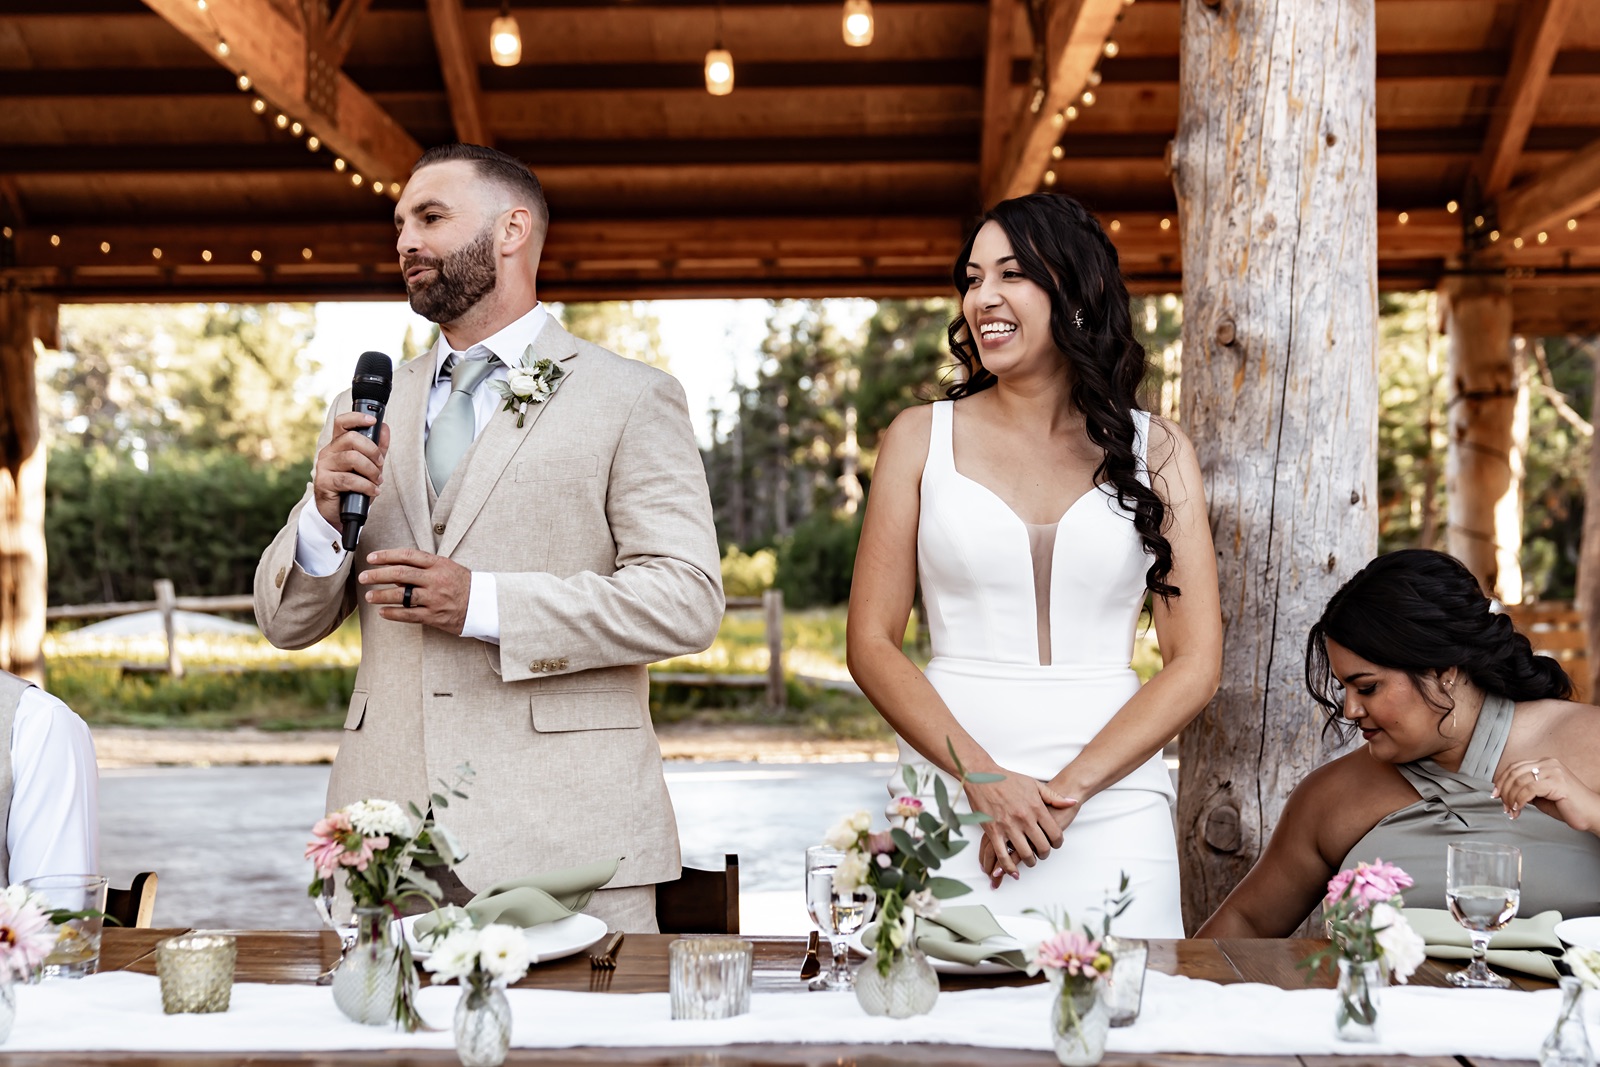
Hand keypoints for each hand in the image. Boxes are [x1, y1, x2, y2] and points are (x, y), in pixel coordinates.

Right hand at [313, 411, 389, 529]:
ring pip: (352, 458)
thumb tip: (385, 428)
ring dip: (371, 470)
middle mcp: (329, 452)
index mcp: (338, 444)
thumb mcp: (370, 466)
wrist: (338, 513)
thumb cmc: (354, 487)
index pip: (342, 423)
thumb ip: (377, 448)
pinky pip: (349, 479)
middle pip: (351, 438)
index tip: (373, 420)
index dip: (357, 418)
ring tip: (377, 481)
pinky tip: (373, 491)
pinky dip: (366, 485)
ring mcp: (324, 466)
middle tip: (380, 464)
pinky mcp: (324, 482)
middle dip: (372, 450)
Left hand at [358, 549, 471, 634]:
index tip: (372, 558)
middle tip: (363, 577)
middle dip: (378, 575)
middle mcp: (435, 580)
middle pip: (400, 574)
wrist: (483, 604)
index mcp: (438, 564)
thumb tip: (396, 571)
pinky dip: (394, 614)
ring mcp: (434, 598)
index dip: (387, 556)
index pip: (408, 556)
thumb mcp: (446, 568)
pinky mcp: (434, 616)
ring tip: (369, 596)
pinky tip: (383, 612)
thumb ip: (423, 568)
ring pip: (402, 595)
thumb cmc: (463, 584)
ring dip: (382, 595)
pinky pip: (409, 615)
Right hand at [965, 773, 1075, 887]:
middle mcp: (1024, 819)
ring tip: (1029, 860)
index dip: (1058, 843)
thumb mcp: (1034, 784)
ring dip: (1029, 861)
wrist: (982, 776)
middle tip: (1041, 853)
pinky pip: (1003, 855)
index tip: (1054, 844)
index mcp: (1036, 808)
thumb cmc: (1008, 779)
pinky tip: (1014, 871)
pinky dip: (1009, 867)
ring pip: (1025, 854)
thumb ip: (1054, 797)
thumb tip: (1072, 802)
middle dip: (1044, 854)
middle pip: (1042, 847)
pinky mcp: (993, 831)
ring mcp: (1008, 826)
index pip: (1055, 833)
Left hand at [1492, 757, 1599, 831]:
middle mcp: (1549, 763)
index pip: (1514, 767)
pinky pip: (1529, 790)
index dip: (1501, 780)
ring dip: (1511, 798)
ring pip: (1520, 782)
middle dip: (1504, 791)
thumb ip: (1526, 789)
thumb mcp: (1541, 795)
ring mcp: (1554, 771)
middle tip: (1503, 806)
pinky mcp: (1557, 782)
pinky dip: (1520, 800)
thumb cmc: (1567, 806)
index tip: (1495, 794)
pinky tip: (1519, 809)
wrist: (1591, 814)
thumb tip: (1506, 792)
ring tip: (1512, 811)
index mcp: (1545, 763)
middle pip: (1514, 773)